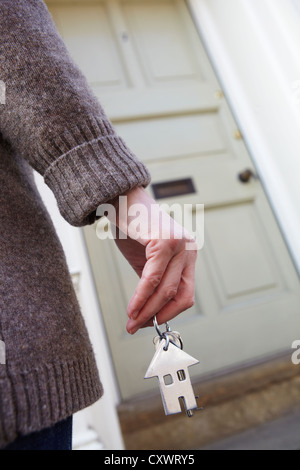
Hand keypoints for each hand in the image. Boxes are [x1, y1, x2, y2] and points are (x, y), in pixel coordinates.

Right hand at [110, 187, 197, 333]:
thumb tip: (149, 314)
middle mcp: (188, 249)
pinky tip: (131, 308)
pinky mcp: (165, 241)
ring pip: (166, 290)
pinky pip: (152, 278)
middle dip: (157, 316)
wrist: (120, 199)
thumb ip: (152, 283)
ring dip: (146, 310)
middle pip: (179, 295)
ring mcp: (180, 244)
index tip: (149, 324)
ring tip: (131, 322)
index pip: (185, 294)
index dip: (168, 313)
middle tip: (136, 327)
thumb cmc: (131, 228)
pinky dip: (141, 297)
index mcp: (187, 255)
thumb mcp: (145, 260)